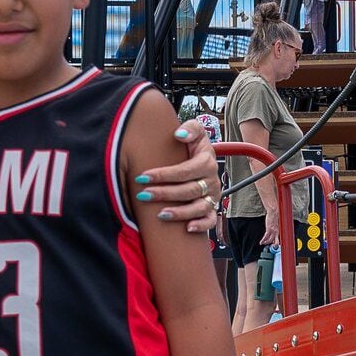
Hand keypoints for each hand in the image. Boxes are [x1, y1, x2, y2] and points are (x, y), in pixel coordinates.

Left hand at [140, 114, 223, 236]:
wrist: (202, 158)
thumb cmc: (192, 145)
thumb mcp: (195, 131)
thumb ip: (190, 128)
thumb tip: (179, 135)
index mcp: (207, 162)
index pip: (185, 170)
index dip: (164, 175)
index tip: (143, 177)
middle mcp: (212, 180)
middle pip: (189, 190)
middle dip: (165, 193)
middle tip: (143, 195)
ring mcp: (213, 196)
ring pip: (199, 208)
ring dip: (180, 212)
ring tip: (160, 214)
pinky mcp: (213, 208)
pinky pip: (210, 220)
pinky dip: (201, 225)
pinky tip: (187, 228)